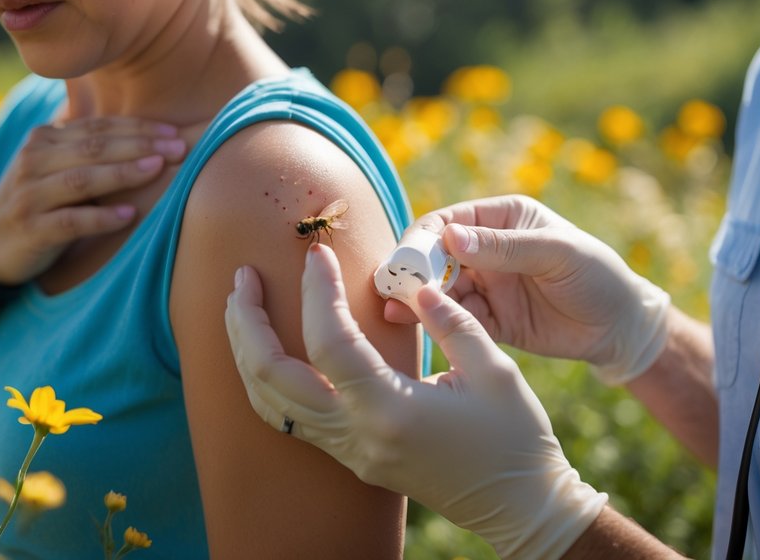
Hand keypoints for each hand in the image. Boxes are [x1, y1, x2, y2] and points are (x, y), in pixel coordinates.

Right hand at [0, 116, 185, 282]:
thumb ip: (89, 151)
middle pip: (94, 147)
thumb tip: (149, 136)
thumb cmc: (38, 205)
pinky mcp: (29, 228)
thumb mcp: (56, 170)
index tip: (174, 131)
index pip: (99, 127)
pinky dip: (100, 217)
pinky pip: (70, 221)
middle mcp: (33, 160)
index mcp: (44, 140)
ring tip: (158, 169)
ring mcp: (29, 194)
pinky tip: (129, 216)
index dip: (138, 127)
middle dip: (140, 145)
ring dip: (123, 173)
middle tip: (179, 147)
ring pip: (82, 178)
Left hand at [225, 244, 606, 559]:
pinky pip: (288, 418)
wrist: (519, 506)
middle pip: (271, 377)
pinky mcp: (352, 457)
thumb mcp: (493, 368)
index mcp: (391, 410)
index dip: (318, 290)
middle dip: (247, 322)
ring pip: (268, 403)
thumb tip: (412, 282)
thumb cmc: (515, 437)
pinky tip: (268, 346)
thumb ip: (449, 318)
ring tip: (240, 305)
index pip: (330, 341)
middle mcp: (358, 436)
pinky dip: (267, 378)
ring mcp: (349, 452)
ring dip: (246, 349)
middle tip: (242, 276)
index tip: (318, 253)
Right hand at [387, 195, 669, 384]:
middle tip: (391, 286)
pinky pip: (455, 318)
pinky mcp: (489, 320)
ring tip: (393, 310)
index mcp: (502, 219)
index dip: (423, 238)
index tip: (407, 259)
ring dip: (417, 297)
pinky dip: (434, 321)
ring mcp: (486, 285)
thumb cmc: (597, 276)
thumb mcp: (557, 253)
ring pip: (439, 288)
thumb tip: (450, 236)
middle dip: (412, 269)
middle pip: (435, 256)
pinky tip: (414, 326)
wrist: (622, 328)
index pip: (448, 221)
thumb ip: (504, 247)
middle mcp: (487, 249)